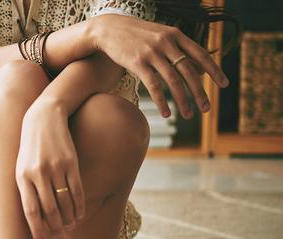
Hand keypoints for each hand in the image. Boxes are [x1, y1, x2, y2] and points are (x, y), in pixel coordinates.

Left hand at [16, 99, 84, 238]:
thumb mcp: (20, 167)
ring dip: (68, 220)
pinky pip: (77, 190)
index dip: (37, 230)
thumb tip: (32, 218)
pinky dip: (78, 206)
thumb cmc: (29, 149)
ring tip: (69, 229)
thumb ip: (25, 190)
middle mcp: (38, 174)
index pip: (30, 211)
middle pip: (49, 210)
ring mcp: (55, 168)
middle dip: (55, 228)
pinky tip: (79, 215)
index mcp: (22, 177)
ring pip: (64, 202)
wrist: (43, 118)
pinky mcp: (71, 162)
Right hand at [89, 13, 228, 118]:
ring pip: (173, 81)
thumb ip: (180, 49)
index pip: (201, 54)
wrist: (109, 29)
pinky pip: (154, 86)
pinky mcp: (137, 63)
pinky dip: (162, 101)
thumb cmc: (137, 35)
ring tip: (188, 115)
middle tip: (207, 108)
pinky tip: (167, 113)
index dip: (214, 70)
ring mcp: (152, 53)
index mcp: (176, 35)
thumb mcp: (161, 36)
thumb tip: (200, 68)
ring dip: (183, 100)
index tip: (224, 85)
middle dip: (199, 92)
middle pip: (189, 71)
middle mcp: (166, 43)